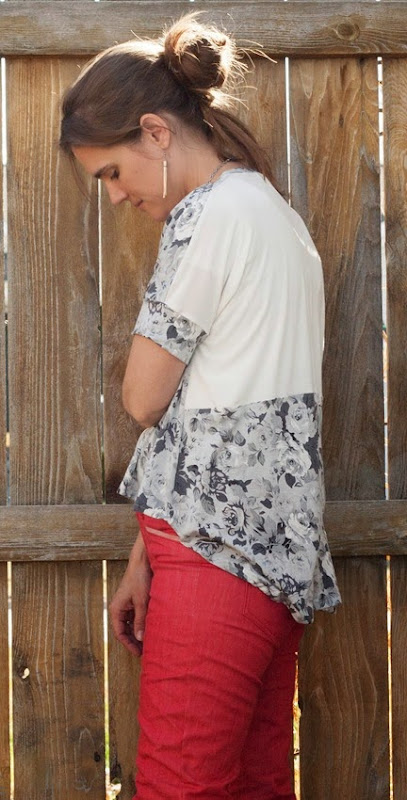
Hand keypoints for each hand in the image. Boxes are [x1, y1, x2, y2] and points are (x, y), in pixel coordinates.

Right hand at [109, 533, 151, 656]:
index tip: (139, 653)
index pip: (119, 634)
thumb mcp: (141, 602)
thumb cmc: (139, 578)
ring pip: (132, 624)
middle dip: (135, 641)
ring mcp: (127, 605)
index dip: (129, 645)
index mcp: (116, 610)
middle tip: (146, 651)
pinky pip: (137, 617)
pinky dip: (143, 623)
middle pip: (125, 631)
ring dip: (140, 632)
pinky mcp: (135, 601)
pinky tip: (152, 628)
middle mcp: (120, 609)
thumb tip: (140, 639)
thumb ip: (141, 620)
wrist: (143, 561)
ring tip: (150, 642)